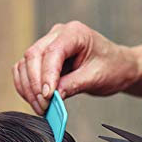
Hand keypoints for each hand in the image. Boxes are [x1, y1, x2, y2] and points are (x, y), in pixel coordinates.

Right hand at [12, 21, 137, 114]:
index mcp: (74, 33)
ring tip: (41, 108)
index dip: (46, 76)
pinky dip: (25, 87)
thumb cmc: (112, 67)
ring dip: (28, 89)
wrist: (117, 67)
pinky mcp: (42, 59)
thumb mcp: (96, 78)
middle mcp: (57, 35)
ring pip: (24, 65)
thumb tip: (52, 97)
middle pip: (32, 56)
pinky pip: (24, 71)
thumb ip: (73, 85)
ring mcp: (47, 45)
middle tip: (44, 107)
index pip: (51, 52)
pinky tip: (35, 101)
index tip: (48, 97)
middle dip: (34, 85)